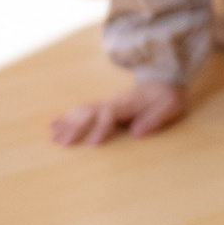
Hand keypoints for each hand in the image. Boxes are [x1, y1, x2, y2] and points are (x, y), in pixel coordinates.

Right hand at [50, 79, 188, 145]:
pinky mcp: (105, 107)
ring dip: (68, 122)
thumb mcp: (170, 106)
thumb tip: (136, 133)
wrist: (164, 79)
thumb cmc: (168, 96)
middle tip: (61, 143)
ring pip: (84, 111)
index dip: (100, 128)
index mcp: (130, 103)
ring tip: (53, 136)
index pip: (110, 114)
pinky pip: (84, 111)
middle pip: (90, 112)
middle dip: (75, 127)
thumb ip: (155, 118)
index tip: (93, 145)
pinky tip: (55, 126)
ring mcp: (108, 103)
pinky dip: (68, 118)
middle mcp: (115, 102)